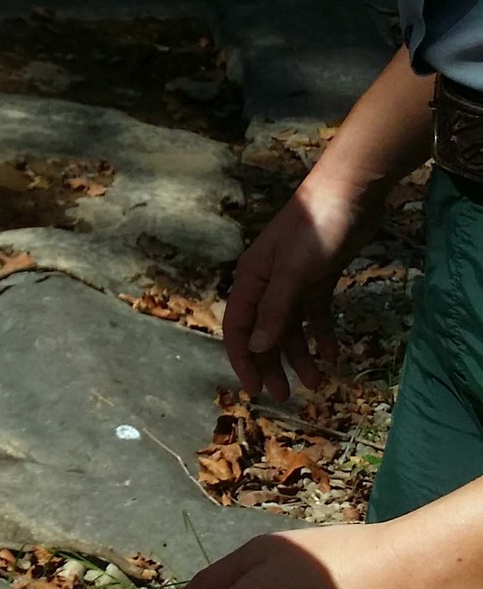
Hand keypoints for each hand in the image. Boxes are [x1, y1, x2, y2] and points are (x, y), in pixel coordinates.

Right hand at [222, 182, 382, 402]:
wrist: (351, 192)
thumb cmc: (316, 229)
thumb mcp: (294, 272)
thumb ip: (275, 310)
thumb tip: (257, 347)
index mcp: (251, 280)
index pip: (238, 328)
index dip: (243, 360)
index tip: (255, 390)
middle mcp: (267, 284)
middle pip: (264, 333)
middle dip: (273, 365)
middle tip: (285, 396)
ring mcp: (294, 282)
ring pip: (291, 328)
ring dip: (301, 356)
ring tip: (318, 383)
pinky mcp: (319, 279)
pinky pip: (314, 315)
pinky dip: (322, 335)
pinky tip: (334, 353)